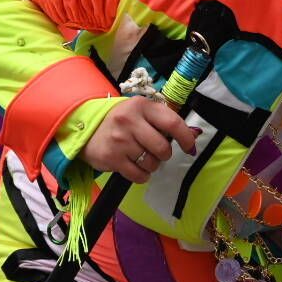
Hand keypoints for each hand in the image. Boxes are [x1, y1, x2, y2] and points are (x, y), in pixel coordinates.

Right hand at [80, 97, 201, 183]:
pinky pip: (139, 175)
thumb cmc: (122, 122)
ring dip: (152, 164)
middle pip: (163, 147)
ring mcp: (119, 140)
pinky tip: (135, 166)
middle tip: (156, 151)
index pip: (172, 123)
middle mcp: (129, 120)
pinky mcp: (112, 158)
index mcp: (141, 106)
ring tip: (141, 156)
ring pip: (152, 163)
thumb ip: (166, 121)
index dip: (186, 138)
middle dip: (164, 154)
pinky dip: (142, 175)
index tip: (190, 147)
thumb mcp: (142, 113)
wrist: (87, 131)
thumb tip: (194, 135)